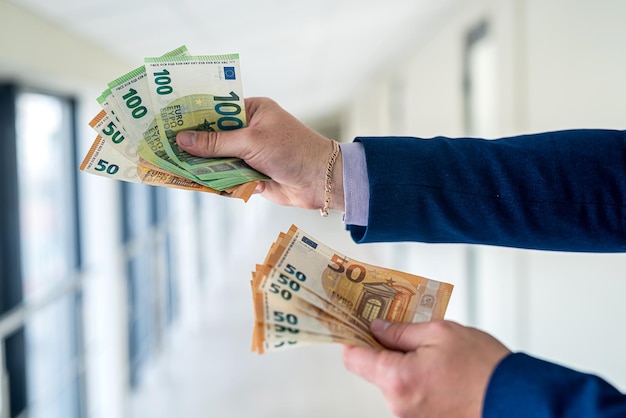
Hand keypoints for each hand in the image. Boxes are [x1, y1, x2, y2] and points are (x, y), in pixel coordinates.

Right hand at [176, 97, 343, 210]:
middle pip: (213, 137)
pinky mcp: (251, 175)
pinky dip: (221, 182)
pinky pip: (228, 178)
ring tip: (177, 168)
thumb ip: (217, 142)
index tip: (168, 122)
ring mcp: (250, 154)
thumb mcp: (252, 141)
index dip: (193, 117)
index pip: (216, 110)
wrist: (320, 181)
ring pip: (218, 160)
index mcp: (252, 111)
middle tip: (165, 149)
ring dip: (206, 167)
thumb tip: (183, 139)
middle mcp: (249, 130)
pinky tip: (203, 183)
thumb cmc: (292, 150)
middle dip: (195, 145)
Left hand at [343, 319, 510, 417]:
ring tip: (430, 348)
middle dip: (383, 346)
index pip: (353, 357)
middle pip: (373, 369)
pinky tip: (438, 366)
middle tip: (400, 326)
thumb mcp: (440, 332)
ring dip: (403, 362)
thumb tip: (377, 326)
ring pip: (392, 380)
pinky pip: (409, 393)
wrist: (517, 400)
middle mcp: (398, 403)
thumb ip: (401, 330)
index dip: (352, 335)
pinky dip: (416, 377)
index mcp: (397, 379)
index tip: (356, 321)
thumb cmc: (484, 368)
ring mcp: (411, 416)